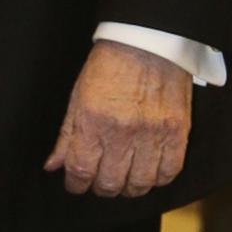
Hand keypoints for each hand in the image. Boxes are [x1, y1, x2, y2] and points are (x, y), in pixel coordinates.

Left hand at [44, 39, 191, 197]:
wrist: (148, 42)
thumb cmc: (110, 67)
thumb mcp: (78, 97)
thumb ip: (66, 136)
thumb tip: (53, 166)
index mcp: (93, 122)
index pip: (81, 171)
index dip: (76, 185)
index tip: (76, 185)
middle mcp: (122, 132)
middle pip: (110, 182)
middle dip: (101, 188)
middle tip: (100, 182)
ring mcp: (152, 133)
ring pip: (140, 183)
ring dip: (129, 188)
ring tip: (125, 180)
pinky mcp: (177, 131)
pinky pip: (170, 171)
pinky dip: (158, 179)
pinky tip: (149, 173)